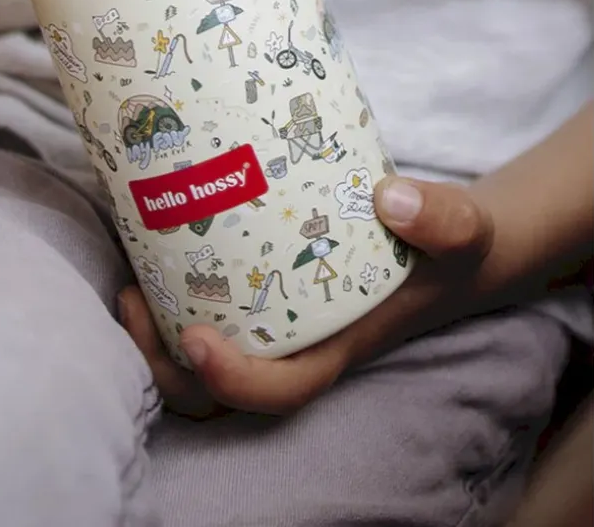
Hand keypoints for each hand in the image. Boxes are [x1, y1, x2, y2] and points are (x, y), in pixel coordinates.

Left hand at [118, 177, 494, 417]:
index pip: (281, 390)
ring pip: (198, 365)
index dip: (233, 380)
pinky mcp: (258, 295)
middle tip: (132, 300)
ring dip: (153, 338)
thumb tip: (394, 200)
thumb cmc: (447, 248)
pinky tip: (150, 251)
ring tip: (129, 285)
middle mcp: (295, 345)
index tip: (198, 338)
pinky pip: (203, 315)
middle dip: (166, 364)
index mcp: (336, 347)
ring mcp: (273, 325)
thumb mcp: (464, 230)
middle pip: (218, 392)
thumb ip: (445, 219)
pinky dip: (167, 298)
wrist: (445, 245)